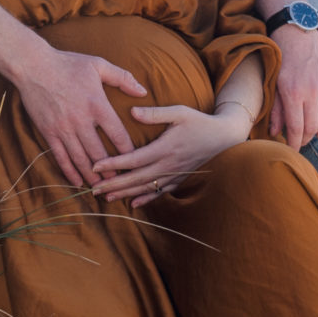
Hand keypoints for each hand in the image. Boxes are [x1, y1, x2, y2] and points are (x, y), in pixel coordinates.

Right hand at [13, 46, 148, 189]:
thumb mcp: (98, 65)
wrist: (33, 66)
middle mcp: (81, 120)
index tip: (136, 160)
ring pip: (81, 159)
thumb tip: (143, 92)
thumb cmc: (68, 64)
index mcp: (97, 105)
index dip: (128, 151)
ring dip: (92, 176)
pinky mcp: (49, 132)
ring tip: (102, 187)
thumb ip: (123, 78)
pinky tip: (77, 181)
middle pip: (99, 153)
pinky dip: (70, 171)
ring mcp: (63, 129)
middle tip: (120, 182)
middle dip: (111, 171)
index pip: (118, 134)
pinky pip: (60, 157)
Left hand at [90, 103, 253, 205]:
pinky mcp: (179, 179)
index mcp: (165, 148)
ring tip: (106, 197)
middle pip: (135, 178)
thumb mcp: (180, 112)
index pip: (133, 160)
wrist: (225, 138)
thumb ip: (155, 113)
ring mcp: (174, 175)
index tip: (95, 167)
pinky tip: (133, 204)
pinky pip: (160, 193)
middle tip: (92, 189)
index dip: (113, 164)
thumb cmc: (200, 122)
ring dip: (124, 193)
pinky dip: (146, 199)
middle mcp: (168, 165)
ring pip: (145, 188)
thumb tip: (132, 112)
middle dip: (113, 184)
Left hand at [266, 25, 317, 147]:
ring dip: (314, 132)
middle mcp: (312, 92)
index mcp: (293, 93)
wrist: (297, 31)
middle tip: (296, 145)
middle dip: (303, 140)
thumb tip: (275, 132)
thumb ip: (274, 109)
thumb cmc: (280, 56)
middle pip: (311, 127)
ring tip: (305, 137)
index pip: (296, 129)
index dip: (294, 144)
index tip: (291, 152)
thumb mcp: (272, 82)